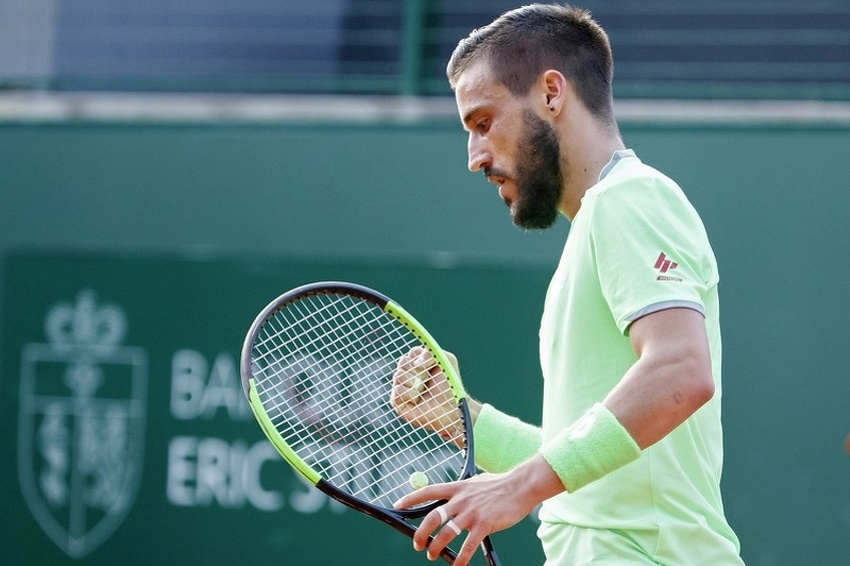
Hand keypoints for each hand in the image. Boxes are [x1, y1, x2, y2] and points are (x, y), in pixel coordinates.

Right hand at [390, 347, 463, 444]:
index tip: (430, 366)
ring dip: (415, 383)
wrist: (451, 408)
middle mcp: (407, 374)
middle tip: (428, 380)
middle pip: (402, 362)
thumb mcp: (447, 361)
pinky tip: (417, 400)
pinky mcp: (397, 401)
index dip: (421, 358)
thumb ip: (432, 352)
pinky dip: (410, 394)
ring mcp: (401, 387)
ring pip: (398, 375)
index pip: (411, 353)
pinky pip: (398, 390)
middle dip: (418, 371)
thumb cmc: (450, 386)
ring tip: (423, 391)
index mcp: (417, 363)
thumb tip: (416, 361)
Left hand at [393, 469, 539, 564]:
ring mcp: (471, 513)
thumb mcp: (474, 482)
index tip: (398, 505)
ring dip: (436, 547)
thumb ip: (461, 489)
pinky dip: (460, 559)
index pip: (428, 491)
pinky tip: (457, 565)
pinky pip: (468, 546)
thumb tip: (451, 494)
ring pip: (446, 533)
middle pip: (432, 517)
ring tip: (433, 555)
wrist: (520, 487)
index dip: (411, 498)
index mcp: (457, 487)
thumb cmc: (499, 484)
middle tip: (418, 544)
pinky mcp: (484, 525)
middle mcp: (461, 500)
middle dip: (421, 533)